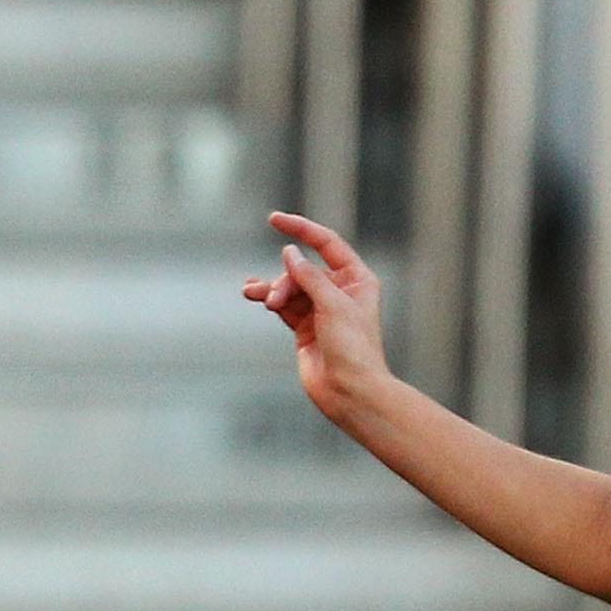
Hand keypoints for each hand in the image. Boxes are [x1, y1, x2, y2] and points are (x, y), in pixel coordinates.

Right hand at [241, 210, 390, 426]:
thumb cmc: (352, 348)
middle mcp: (341, 291)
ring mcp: (322, 309)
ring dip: (271, 288)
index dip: (302, 229)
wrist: (350, 391)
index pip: (328, 243)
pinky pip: (282, 303)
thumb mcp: (332, 304)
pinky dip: (268, 298)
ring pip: (289, 286)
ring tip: (254, 295)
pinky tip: (252, 294)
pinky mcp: (305, 326)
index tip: (274, 219)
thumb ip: (309, 276)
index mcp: (357, 280)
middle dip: (285, 278)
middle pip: (303, 268)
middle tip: (276, 297)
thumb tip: (290, 253)